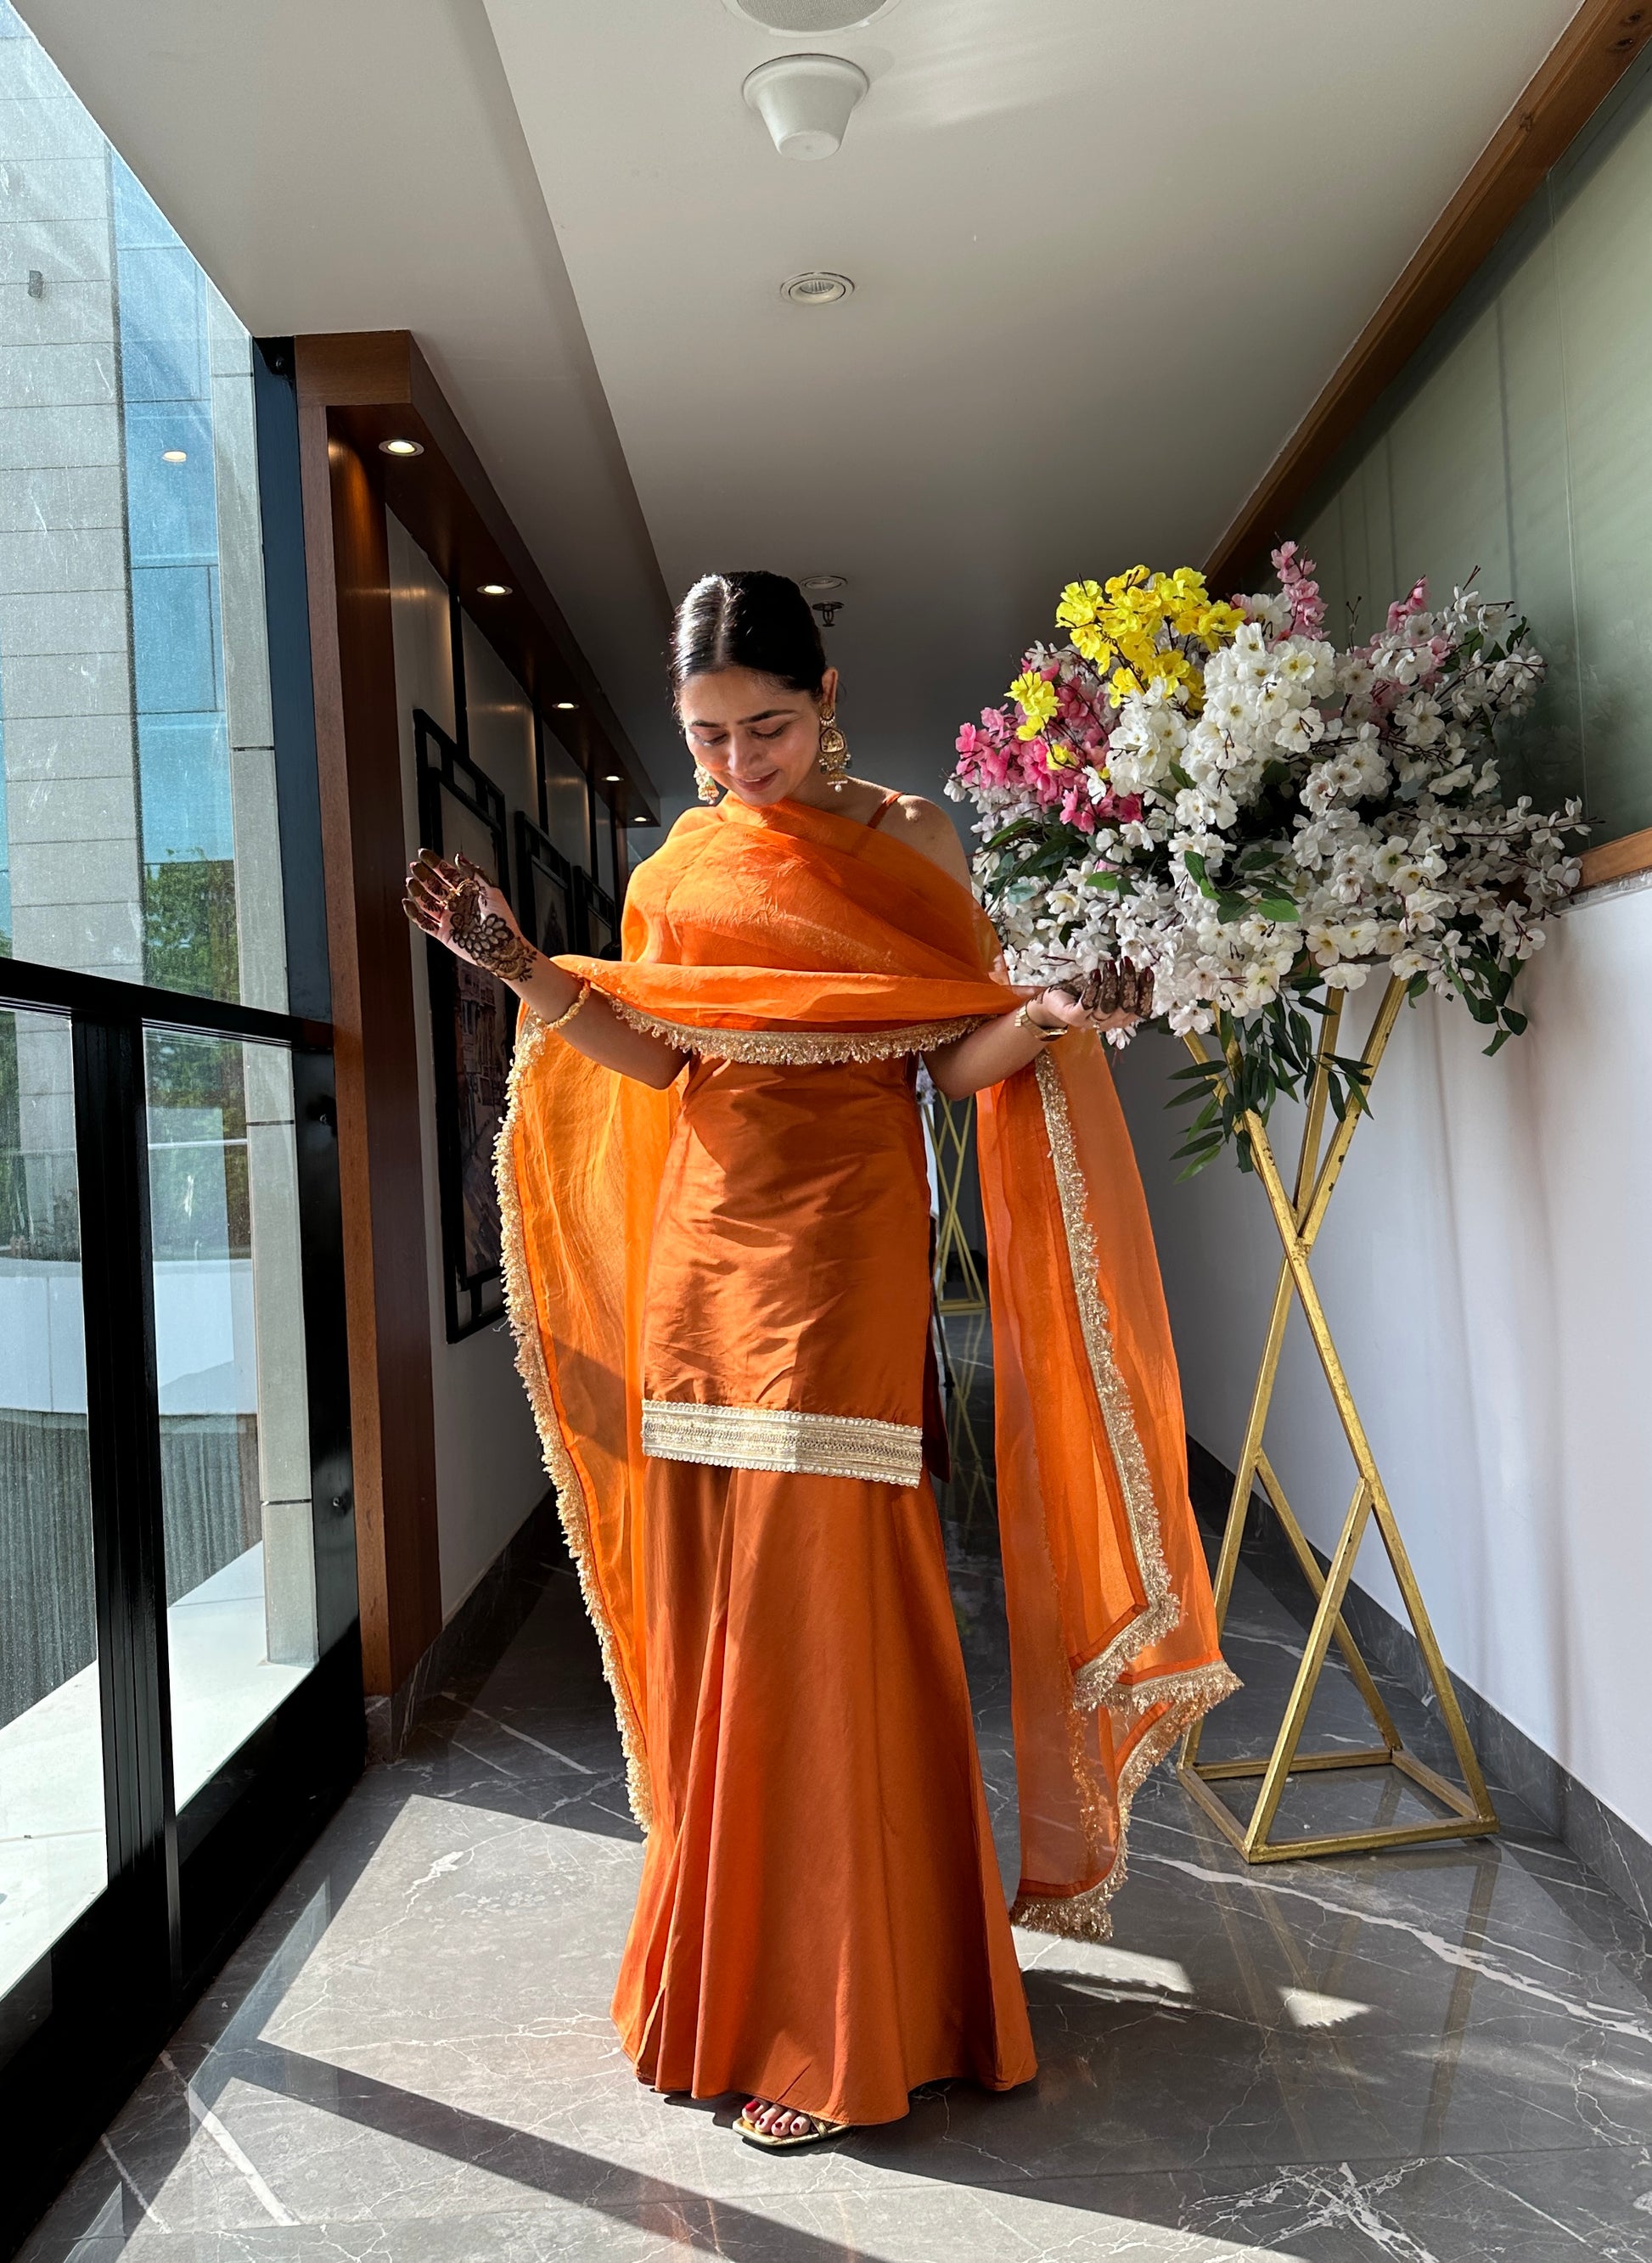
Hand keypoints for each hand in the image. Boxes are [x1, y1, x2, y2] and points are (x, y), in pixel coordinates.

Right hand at [403, 850, 537, 980]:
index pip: (448, 875)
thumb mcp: (492, 892)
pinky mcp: (444, 934)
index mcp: (468, 893)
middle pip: (435, 887)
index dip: (435, 864)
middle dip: (424, 876)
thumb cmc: (502, 921)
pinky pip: (424, 923)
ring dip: (418, 891)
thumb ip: (475, 874)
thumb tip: (459, 858)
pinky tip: (407, 902)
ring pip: (428, 903)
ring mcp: (449, 919)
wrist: (502, 947)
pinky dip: (414, 914)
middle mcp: (457, 904)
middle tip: (414, 865)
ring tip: (410, 881)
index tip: (423, 854)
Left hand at [1021, 959, 1154, 1036]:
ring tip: (1110, 964)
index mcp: (1121, 1016)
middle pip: (1126, 1007)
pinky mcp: (1074, 1017)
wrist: (1055, 999)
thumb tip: (1138, 966)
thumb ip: (1122, 981)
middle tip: (1127, 961)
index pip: (1141, 1008)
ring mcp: (1091, 1021)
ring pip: (1108, 1006)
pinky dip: (1093, 988)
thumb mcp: (1107, 983)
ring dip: (1112, 983)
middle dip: (1129, 982)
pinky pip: (1087, 1005)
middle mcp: (1108, 1022)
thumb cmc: (1083, 989)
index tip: (1147, 970)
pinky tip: (1095, 973)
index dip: (1146, 991)